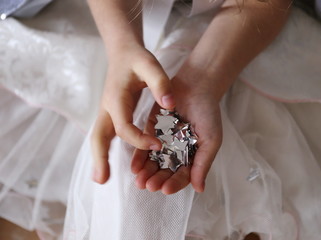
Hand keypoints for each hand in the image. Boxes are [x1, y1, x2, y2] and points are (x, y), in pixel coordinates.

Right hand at [91, 44, 175, 183]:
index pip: (124, 126)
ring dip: (98, 157)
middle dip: (100, 158)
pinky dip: (104, 150)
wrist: (122, 52)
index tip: (157, 146)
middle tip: (102, 181)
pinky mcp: (110, 114)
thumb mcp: (150, 65)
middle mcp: (107, 108)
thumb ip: (160, 83)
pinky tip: (108, 164)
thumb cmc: (137, 59)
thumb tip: (170, 105)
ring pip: (98, 137)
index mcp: (116, 98)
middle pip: (98, 136)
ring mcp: (106, 112)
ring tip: (101, 179)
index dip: (139, 139)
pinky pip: (104, 135)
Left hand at [131, 78, 221, 193]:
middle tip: (149, 186)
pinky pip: (144, 147)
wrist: (196, 86)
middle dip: (158, 180)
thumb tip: (199, 189)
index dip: (175, 183)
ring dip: (147, 173)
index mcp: (193, 156)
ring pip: (154, 162)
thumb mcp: (211, 139)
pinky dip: (139, 157)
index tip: (166, 189)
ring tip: (139, 181)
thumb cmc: (208, 113)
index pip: (183, 175)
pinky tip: (134, 167)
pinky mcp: (151, 131)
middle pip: (166, 171)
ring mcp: (164, 142)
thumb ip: (203, 163)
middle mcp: (177, 152)